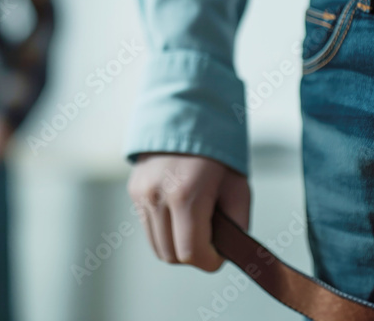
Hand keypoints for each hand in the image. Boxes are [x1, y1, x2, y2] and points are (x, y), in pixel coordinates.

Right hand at [127, 153, 249, 271]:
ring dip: (177, 245)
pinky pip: (149, 227)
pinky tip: (179, 214)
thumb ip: (236, 224)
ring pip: (157, 246)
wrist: (189, 113)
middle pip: (171, 255)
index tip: (220, 254)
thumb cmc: (218, 150)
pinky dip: (165, 230)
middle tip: (210, 240)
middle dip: (193, 255)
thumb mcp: (239, 186)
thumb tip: (226, 250)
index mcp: (187, 194)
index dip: (210, 261)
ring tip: (195, 226)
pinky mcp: (134, 191)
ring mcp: (142, 194)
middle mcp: (158, 196)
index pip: (192, 253)